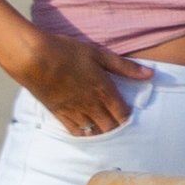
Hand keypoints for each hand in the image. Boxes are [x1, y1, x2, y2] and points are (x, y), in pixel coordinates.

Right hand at [19, 30, 136, 136]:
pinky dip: (83, 133)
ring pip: (93, 131)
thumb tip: (150, 75)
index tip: (129, 113)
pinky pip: (75, 131)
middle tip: (117, 121)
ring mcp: (74, 111)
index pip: (123, 114)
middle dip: (116, 126)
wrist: (33, 58)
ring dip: (101, 130)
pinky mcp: (58, 113)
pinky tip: (86, 129)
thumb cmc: (67, 52)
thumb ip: (125, 67)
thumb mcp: (99, 54)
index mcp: (104, 90)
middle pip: (110, 126)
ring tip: (104, 125)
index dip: (128, 116)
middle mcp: (91, 105)